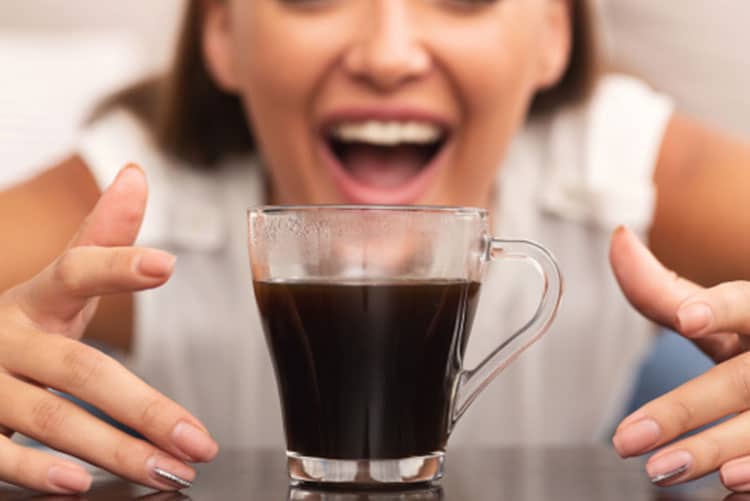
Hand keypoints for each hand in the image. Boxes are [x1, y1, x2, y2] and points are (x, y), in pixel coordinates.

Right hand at [0, 165, 217, 493]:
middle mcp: (8, 337)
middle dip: (145, 408)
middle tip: (199, 440)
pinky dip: (38, 472)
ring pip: (50, 417)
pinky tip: (81, 485)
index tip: (165, 264)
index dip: (118, 265)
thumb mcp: (55, 283)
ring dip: (113, 450)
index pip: (76, 270)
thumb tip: (136, 176)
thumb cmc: (21, 324)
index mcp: (36, 297)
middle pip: (80, 368)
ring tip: (170, 470)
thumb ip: (101, 239)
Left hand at [610, 226, 749, 490]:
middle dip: (684, 409)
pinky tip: (726, 493)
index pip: (748, 303)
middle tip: (626, 439)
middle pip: (741, 380)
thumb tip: (618, 237)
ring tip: (661, 471)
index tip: (689, 316)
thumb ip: (666, 290)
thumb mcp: (724, 315)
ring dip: (715, 451)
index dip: (722, 308)